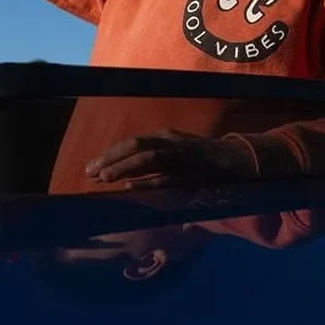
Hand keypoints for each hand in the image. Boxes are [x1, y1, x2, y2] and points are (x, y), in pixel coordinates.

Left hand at [85, 131, 256, 189]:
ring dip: (125, 167)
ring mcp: (183, 158)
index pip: (132, 142)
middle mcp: (172, 143)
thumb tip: (124, 175)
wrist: (234, 160)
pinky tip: (130, 187)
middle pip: (137, 146)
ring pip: (150, 159)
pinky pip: (167, 178)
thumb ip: (153, 159)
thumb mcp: (175, 150)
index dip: (110, 154)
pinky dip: (148, 182)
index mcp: (165, 136)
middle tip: (91, 173)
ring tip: (105, 178)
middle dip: (112, 158)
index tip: (91, 166)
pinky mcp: (192, 175)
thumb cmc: (199, 157)